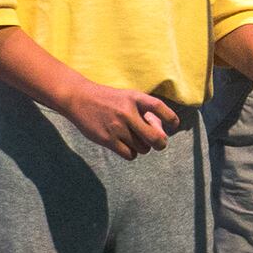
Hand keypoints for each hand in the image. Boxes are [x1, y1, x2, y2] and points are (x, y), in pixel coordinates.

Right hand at [60, 81, 180, 159]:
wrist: (79, 99)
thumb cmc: (110, 100)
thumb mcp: (128, 98)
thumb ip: (145, 112)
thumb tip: (162, 134)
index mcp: (135, 98)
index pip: (159, 107)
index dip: (170, 118)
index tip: (174, 124)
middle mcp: (127, 112)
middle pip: (154, 138)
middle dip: (160, 144)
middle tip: (159, 144)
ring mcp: (117, 126)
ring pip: (142, 148)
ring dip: (142, 147)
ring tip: (134, 139)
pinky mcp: (107, 139)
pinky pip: (130, 154)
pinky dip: (131, 153)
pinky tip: (126, 146)